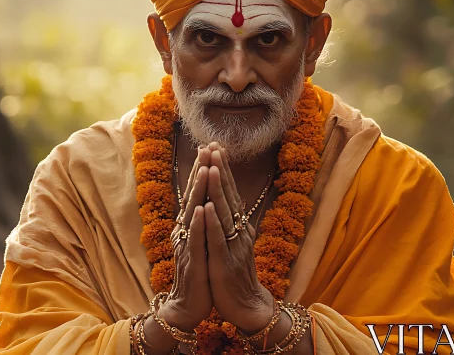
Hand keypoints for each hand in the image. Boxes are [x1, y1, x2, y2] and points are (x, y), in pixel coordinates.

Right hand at [159, 147, 212, 330]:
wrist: (189, 307)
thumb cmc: (199, 276)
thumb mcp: (203, 244)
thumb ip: (204, 224)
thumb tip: (210, 201)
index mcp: (191, 227)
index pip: (198, 193)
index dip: (203, 170)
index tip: (210, 147)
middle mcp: (187, 232)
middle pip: (194, 196)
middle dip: (201, 171)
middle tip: (206, 147)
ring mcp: (188, 246)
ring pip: (193, 213)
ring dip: (199, 190)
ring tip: (205, 168)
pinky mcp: (193, 262)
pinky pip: (196, 240)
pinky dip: (199, 224)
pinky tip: (201, 209)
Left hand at [204, 143, 273, 333]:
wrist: (247, 308)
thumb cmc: (235, 276)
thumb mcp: (232, 244)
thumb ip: (229, 223)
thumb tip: (222, 201)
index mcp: (238, 227)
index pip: (230, 192)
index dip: (223, 169)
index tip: (216, 146)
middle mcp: (238, 232)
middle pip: (229, 196)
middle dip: (221, 170)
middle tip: (214, 146)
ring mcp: (233, 247)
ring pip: (224, 213)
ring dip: (218, 189)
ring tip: (212, 167)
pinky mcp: (225, 263)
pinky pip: (218, 240)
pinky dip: (212, 223)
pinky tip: (206, 208)